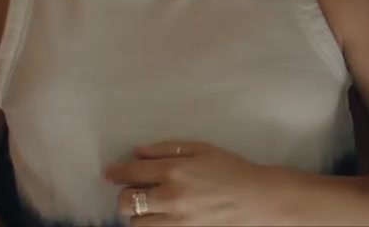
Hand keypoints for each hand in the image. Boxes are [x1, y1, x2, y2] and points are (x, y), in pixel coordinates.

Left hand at [105, 140, 297, 226]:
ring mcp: (176, 221)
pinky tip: (160, 218)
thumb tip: (138, 151)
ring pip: (136, 224)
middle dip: (124, 196)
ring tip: (149, 208)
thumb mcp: (203, 149)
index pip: (132, 172)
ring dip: (138, 215)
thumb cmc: (232, 169)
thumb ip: (168, 149)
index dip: (116, 172)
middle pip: (126, 202)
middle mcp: (171, 197)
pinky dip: (152, 226)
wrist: (258, 199)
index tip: (109, 174)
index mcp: (175, 171)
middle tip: (132, 192)